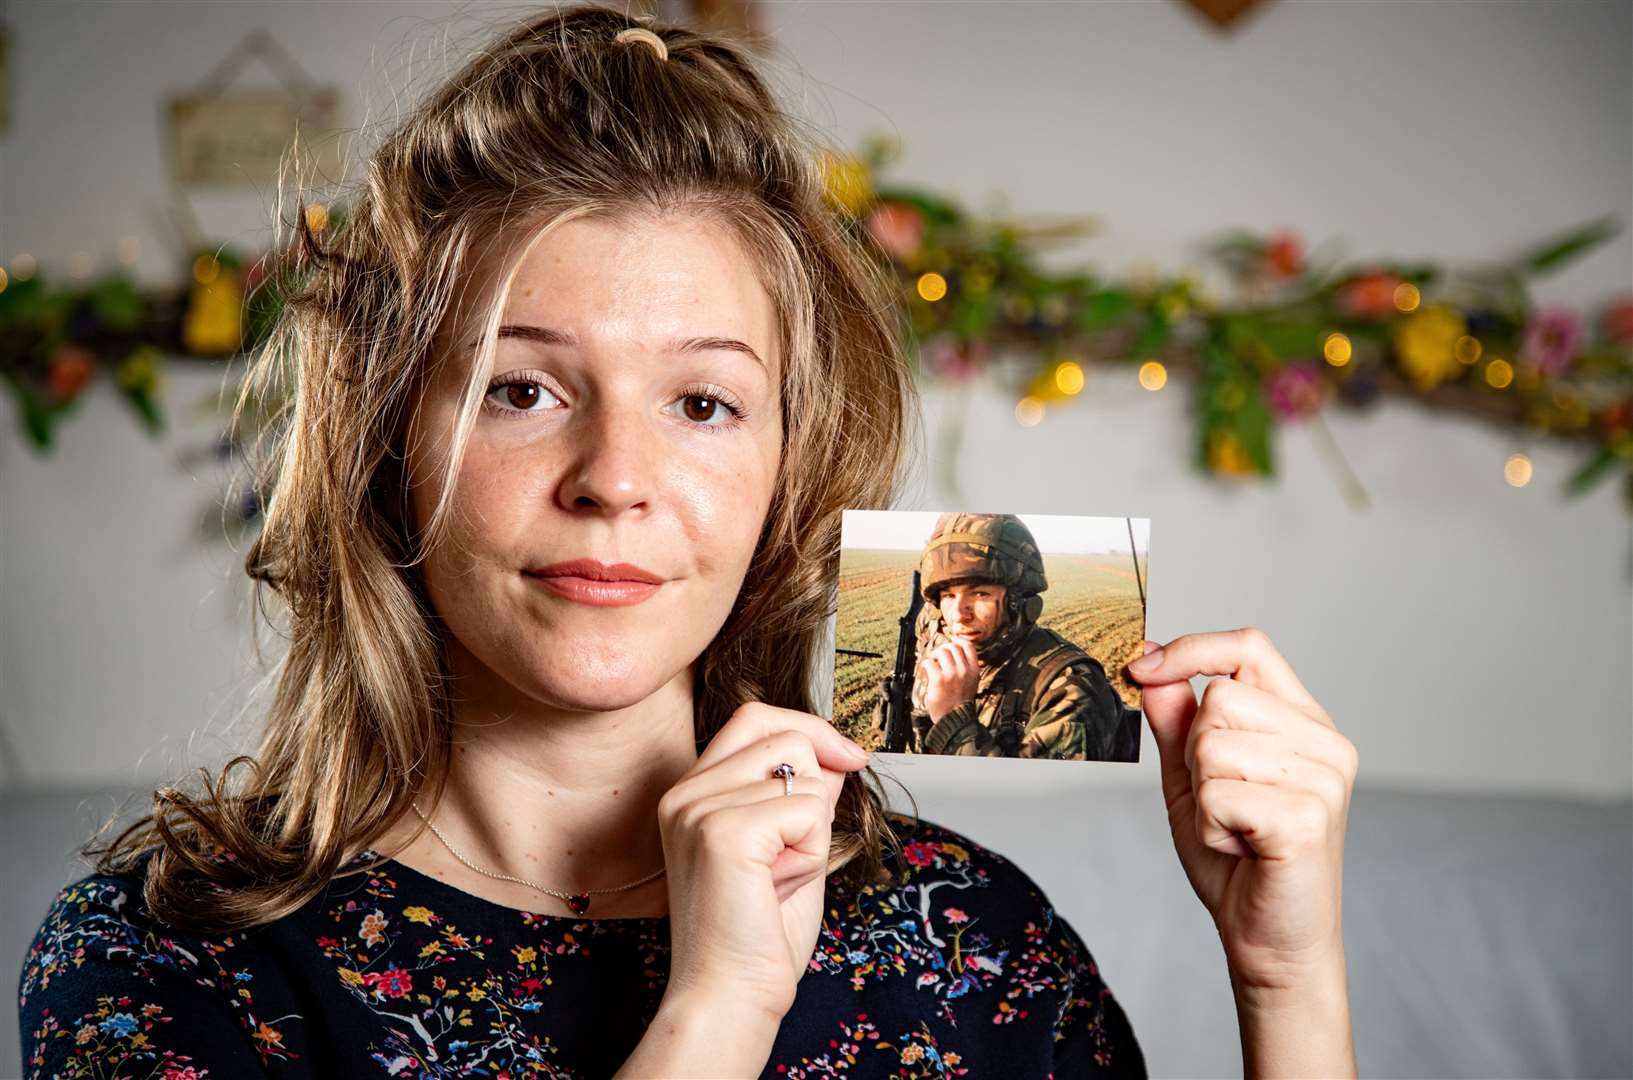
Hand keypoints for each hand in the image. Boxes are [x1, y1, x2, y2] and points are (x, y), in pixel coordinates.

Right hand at [656, 703, 869, 1026]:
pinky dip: (810, 850)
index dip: (809, 729)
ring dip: (811, 829)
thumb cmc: (758, 934)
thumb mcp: (790, 847)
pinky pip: (805, 809)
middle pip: (783, 733)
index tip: (851, 759)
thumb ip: (803, 795)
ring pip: (802, 773)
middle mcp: (685, 792)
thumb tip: (835, 753)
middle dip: (815, 783)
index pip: (754, 718)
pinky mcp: (722, 831)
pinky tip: (779, 884)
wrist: (730, 997)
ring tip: (779, 875)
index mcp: (690, 792)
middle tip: (797, 847)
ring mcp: (698, 807)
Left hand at [917, 638, 979, 720]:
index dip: (957, 643)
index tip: (950, 647)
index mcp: (974, 671)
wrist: (955, 720)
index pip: (968, 646)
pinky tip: (926, 670)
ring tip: (932, 662)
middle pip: (953, 646)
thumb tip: (953, 652)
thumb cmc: (960, 703)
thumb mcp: (971, 683)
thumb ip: (966, 668)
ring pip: (941, 651)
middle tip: (937, 657)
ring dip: (934, 655)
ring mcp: (952, 674)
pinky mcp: (939, 680)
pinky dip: (925, 664)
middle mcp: (964, 670)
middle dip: (943, 649)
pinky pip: (930, 662)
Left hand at [1125, 629, 1358, 989]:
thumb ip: (1175, 721)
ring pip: (1212, 744)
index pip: (1250, 646)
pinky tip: (1241, 848)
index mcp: (1303, 721)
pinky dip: (1211, 825)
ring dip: (1203, 795)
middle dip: (1194, 753)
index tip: (1141, 666)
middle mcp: (1325, 741)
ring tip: (1235, 828)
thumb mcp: (1192, 778)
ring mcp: (1324, 777)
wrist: (1269, 940)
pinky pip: (1217, 793)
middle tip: (1222, 803)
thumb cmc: (1236, 860)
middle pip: (1219, 697)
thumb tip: (1149, 661)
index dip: (1193, 648)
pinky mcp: (1307, 816)